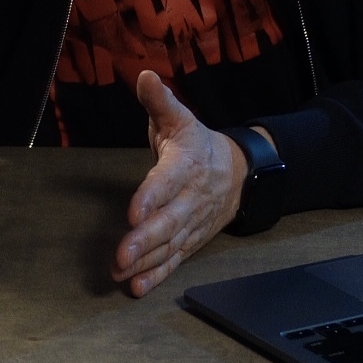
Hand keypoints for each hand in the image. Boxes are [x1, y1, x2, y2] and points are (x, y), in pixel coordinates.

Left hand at [111, 71, 248, 296]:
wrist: (241, 173)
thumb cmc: (198, 144)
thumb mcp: (180, 118)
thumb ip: (159, 101)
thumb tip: (144, 76)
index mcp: (187, 164)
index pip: (168, 181)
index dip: (151, 196)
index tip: (133, 211)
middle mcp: (191, 198)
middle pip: (170, 221)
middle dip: (145, 239)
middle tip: (121, 253)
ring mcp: (192, 223)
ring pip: (170, 245)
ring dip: (146, 261)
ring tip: (121, 271)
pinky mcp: (191, 240)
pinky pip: (175, 260)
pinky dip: (157, 275)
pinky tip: (137, 286)